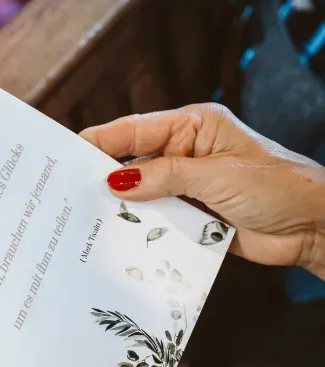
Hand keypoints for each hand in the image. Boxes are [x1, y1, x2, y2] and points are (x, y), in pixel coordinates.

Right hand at [81, 103, 324, 277]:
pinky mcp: (193, 218)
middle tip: (68, 193)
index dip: (100, 140)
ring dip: (123, 210)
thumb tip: (117, 180)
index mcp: (194, 126)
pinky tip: (118, 240)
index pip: (136, 129)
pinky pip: (158, 223)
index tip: (66, 152)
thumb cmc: (276, 186)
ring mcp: (189, 188)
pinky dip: (142, 231)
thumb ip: (164, 176)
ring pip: (143, 197)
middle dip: (106, 178)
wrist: (311, 226)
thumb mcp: (215, 176)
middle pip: (134, 163)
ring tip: (85, 220)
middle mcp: (187, 154)